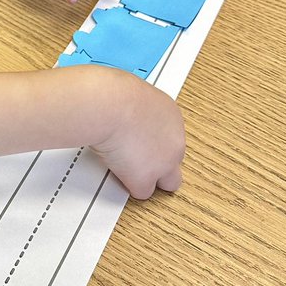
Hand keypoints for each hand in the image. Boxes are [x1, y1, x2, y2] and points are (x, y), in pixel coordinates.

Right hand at [89, 73, 185, 199]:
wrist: (110, 106)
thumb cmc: (114, 94)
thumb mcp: (131, 94)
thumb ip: (133, 106)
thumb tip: (121, 105)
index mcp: (171, 115)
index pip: (170, 135)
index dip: (152, 140)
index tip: (138, 138)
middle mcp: (174, 140)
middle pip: (175, 160)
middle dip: (159, 161)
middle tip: (138, 159)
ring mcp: (163, 162)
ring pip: (168, 182)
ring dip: (151, 178)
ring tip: (130, 171)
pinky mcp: (146, 178)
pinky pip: (142, 192)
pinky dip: (130, 185)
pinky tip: (117, 174)